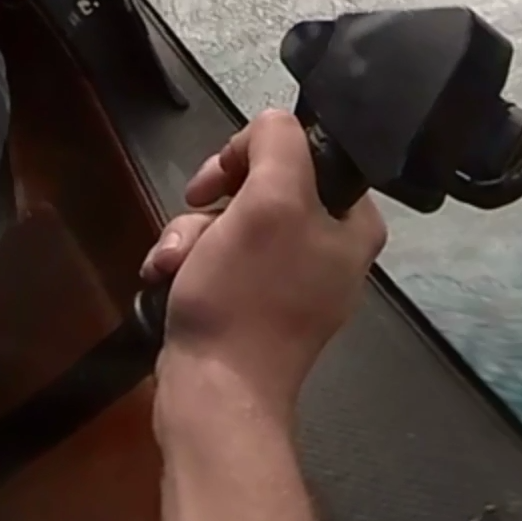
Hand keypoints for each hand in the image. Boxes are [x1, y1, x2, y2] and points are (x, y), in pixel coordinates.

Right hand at [142, 110, 386, 423]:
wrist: (215, 395)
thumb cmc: (247, 296)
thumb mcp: (269, 200)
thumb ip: (278, 144)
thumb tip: (271, 124)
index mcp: (353, 225)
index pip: (305, 151)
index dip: (257, 153)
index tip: (225, 175)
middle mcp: (329, 250)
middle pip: (260, 186)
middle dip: (213, 202)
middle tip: (195, 213)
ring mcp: (289, 282)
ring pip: (230, 221)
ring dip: (191, 233)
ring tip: (175, 264)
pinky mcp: (252, 308)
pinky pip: (218, 260)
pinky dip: (189, 263)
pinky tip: (168, 279)